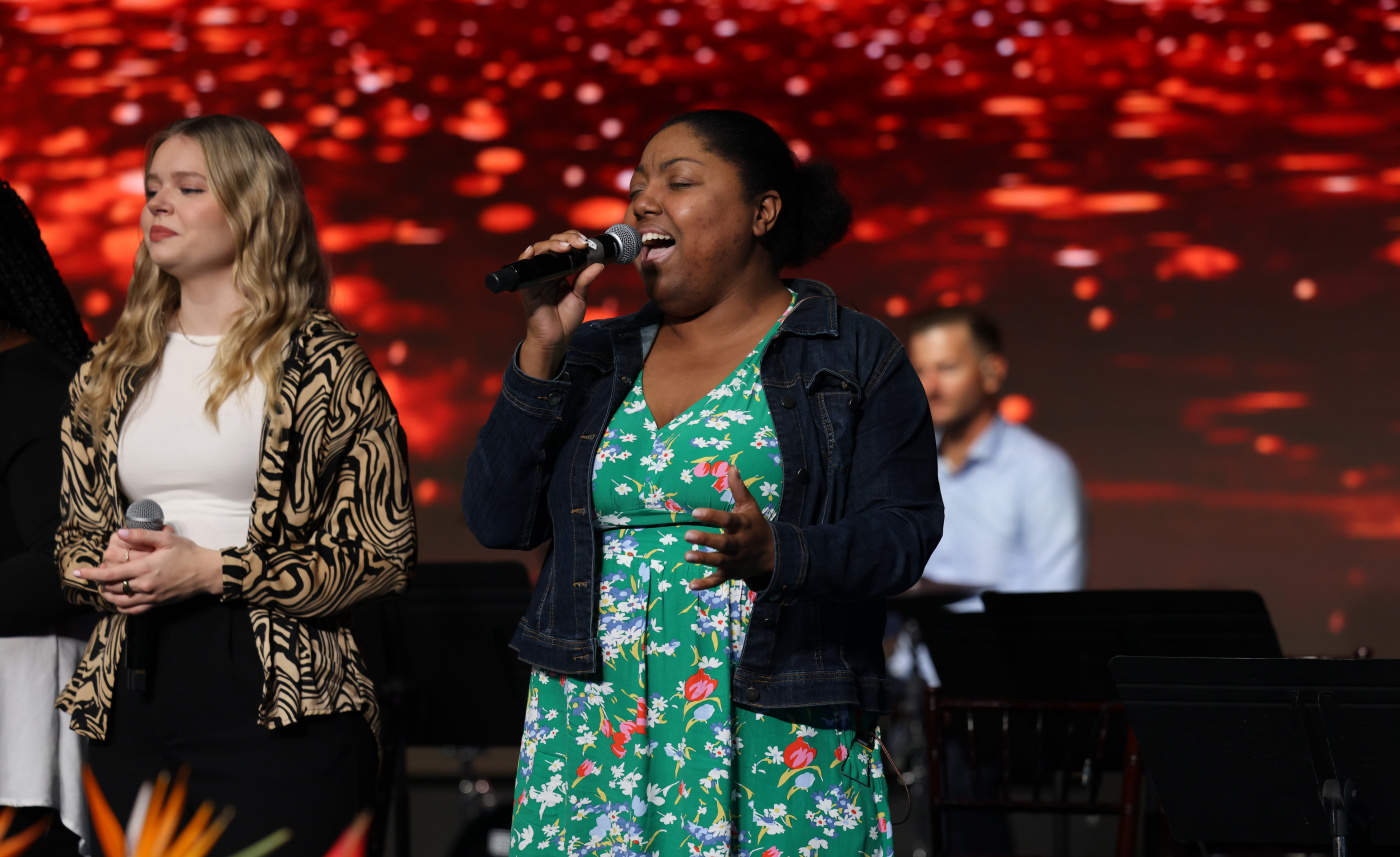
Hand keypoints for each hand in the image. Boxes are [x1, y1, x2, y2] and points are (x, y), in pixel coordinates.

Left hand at [75, 527, 223, 614]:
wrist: (206, 572)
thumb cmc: (188, 553)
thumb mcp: (167, 539)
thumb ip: (142, 535)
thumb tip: (120, 532)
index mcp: (145, 568)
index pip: (110, 574)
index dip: (91, 574)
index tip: (77, 573)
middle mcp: (145, 585)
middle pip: (112, 589)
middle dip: (99, 583)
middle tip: (98, 574)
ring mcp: (150, 597)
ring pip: (119, 601)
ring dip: (108, 595)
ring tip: (105, 587)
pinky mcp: (156, 604)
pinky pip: (132, 610)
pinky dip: (121, 606)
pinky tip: (119, 600)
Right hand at [517, 230, 605, 378]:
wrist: (555, 340)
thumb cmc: (566, 320)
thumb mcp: (580, 297)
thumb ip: (586, 280)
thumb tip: (599, 263)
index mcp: (560, 271)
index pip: (565, 247)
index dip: (574, 240)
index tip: (587, 244)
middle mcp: (547, 270)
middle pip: (552, 244)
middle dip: (567, 239)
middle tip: (580, 244)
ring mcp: (536, 276)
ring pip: (539, 251)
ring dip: (551, 245)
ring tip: (566, 248)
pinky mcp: (527, 286)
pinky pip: (523, 267)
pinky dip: (526, 257)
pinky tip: (533, 251)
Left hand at [685, 466, 775, 591]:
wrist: (773, 555)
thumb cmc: (756, 526)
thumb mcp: (750, 507)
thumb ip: (739, 489)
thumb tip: (732, 467)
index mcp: (742, 526)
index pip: (728, 520)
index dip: (713, 516)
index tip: (696, 512)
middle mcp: (739, 544)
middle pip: (723, 543)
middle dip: (707, 540)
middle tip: (687, 535)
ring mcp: (735, 560)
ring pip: (719, 561)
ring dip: (704, 560)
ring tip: (687, 556)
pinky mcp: (731, 573)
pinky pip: (719, 580)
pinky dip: (706, 584)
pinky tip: (692, 585)